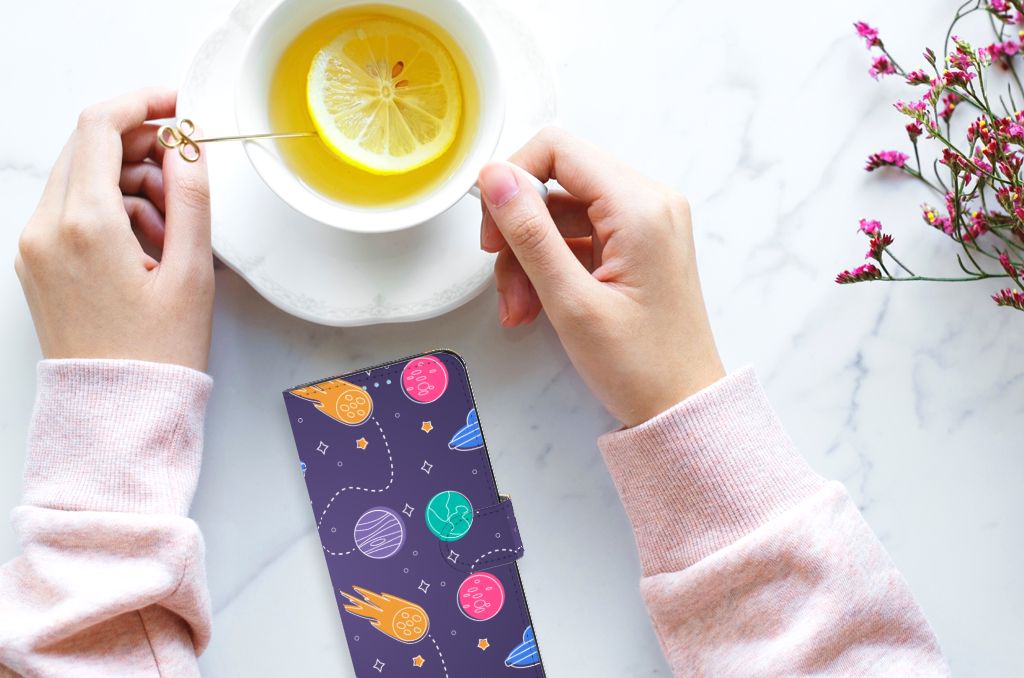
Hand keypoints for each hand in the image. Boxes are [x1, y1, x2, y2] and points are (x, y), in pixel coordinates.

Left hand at [15, 88, 213, 371]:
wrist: (117, 412)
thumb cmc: (157, 354)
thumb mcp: (192, 273)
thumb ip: (192, 198)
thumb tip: (188, 147)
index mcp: (85, 225)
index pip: (100, 127)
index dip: (143, 103)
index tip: (177, 105)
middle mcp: (47, 229)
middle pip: (88, 148)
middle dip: (141, 147)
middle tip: (185, 174)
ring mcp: (35, 246)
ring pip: (81, 178)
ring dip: (129, 182)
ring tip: (173, 228)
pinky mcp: (37, 263)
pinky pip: (72, 210)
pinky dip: (110, 210)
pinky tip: (147, 244)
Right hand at [478, 128, 723, 426]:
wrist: (682, 408)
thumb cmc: (641, 366)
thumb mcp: (571, 301)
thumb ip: (529, 233)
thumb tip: (494, 177)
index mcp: (640, 207)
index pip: (558, 149)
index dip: (513, 179)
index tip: (492, 228)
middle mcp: (649, 203)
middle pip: (557, 182)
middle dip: (519, 230)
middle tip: (502, 279)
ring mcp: (645, 224)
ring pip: (561, 214)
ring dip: (529, 257)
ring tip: (520, 309)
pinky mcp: (637, 246)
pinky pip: (578, 237)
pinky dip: (550, 267)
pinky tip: (537, 306)